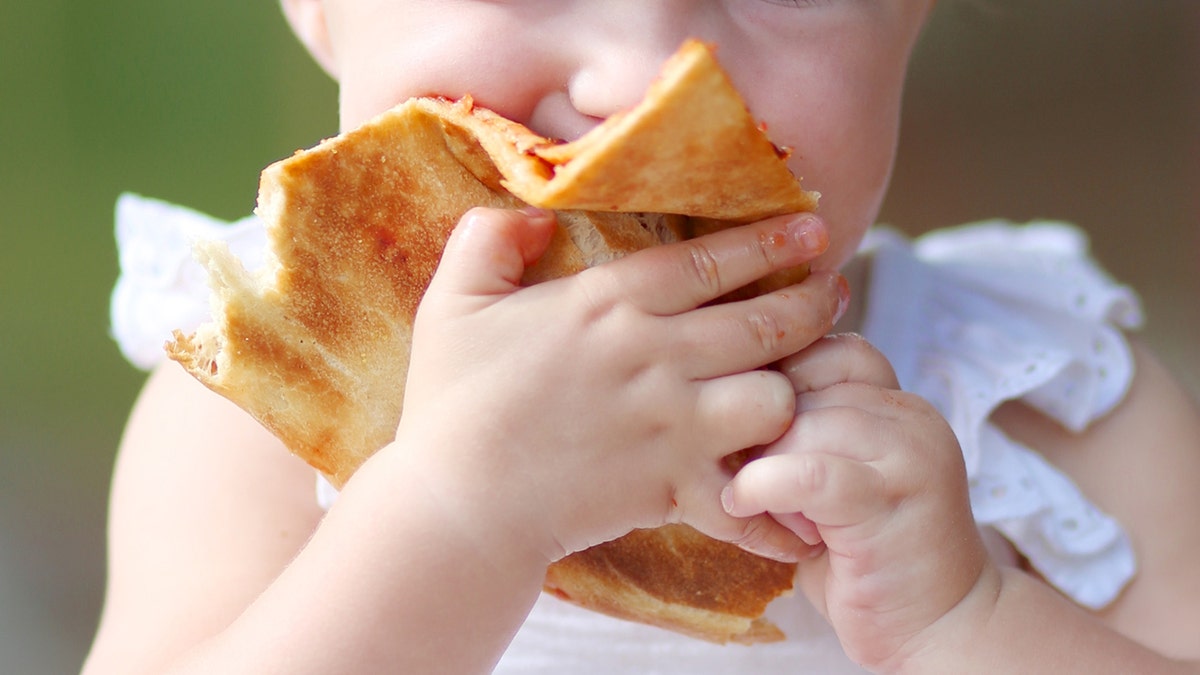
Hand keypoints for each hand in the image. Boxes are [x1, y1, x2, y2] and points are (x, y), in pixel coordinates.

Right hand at [391, 207, 844, 565]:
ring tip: (808, 386)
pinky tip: (799, 507)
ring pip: (775, 399)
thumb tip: (534, 212)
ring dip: (796, 392)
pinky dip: (778, 503)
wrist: (456, 504)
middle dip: (812, 303)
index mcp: (608, 304)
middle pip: (763, 323)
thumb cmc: (450, 404)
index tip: (814, 226)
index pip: (710, 260)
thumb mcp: (451, 302)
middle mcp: (654, 356)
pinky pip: (750, 493)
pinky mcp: (674, 487)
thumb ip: (489, 239)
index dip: (770, 240)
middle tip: (836, 291)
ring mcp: (672, 424)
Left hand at [721, 334, 992, 669]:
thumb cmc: (865, 556)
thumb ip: (802, 431)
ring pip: (801, 424)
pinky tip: (743, 507)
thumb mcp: (833, 477)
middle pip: (803, 384)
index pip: (824, 349)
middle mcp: (912, 417)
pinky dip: (761, 487)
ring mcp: (909, 455)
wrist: (938, 627)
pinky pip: (806, 471)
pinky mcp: (889, 500)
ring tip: (757, 504)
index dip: (772, 384)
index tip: (741, 426)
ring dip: (760, 464)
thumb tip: (719, 394)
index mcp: (898, 404)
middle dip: (757, 430)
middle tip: (738, 472)